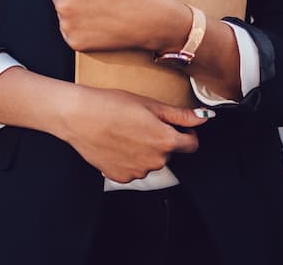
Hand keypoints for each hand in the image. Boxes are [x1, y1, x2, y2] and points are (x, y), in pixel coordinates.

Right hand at [59, 85, 208, 183]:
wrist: (78, 116)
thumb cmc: (111, 105)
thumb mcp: (149, 104)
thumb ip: (180, 115)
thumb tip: (204, 118)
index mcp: (166, 141)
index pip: (191, 145)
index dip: (185, 133)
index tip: (173, 125)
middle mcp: (155, 161)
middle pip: (169, 152)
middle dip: (161, 140)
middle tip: (141, 122)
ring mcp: (138, 172)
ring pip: (150, 161)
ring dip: (144, 150)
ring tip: (125, 132)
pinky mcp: (121, 178)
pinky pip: (133, 170)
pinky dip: (129, 159)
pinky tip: (116, 144)